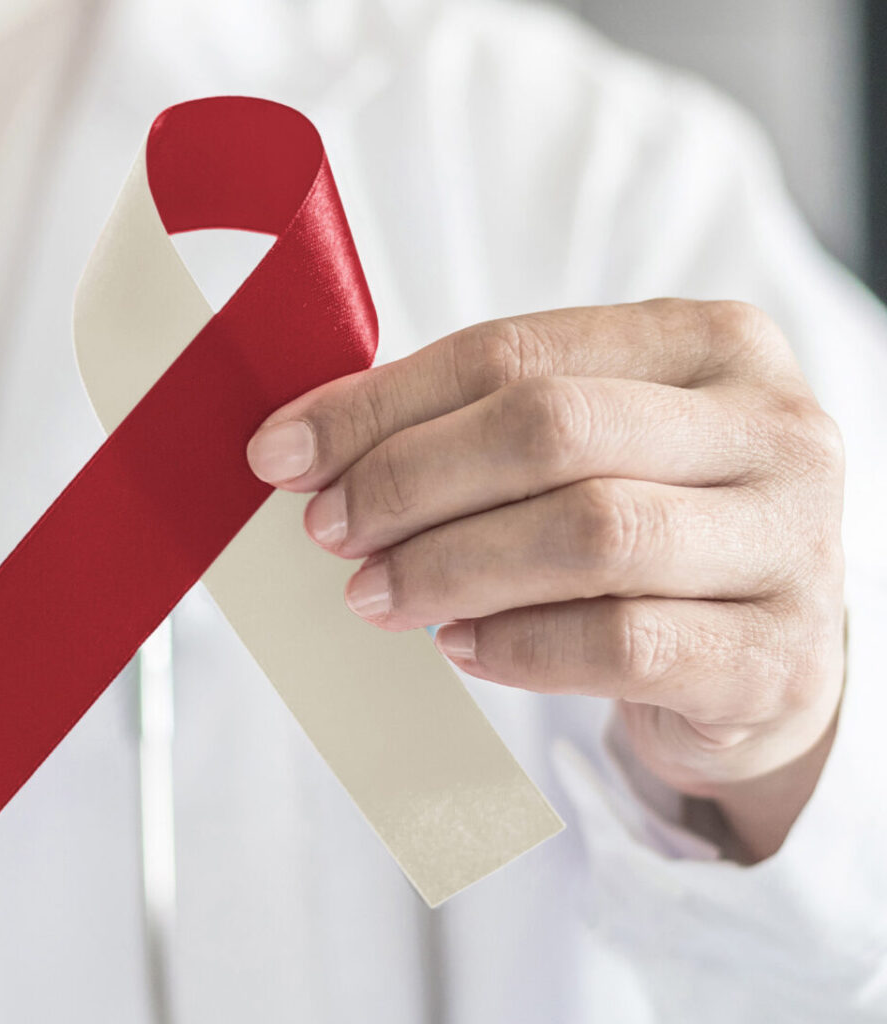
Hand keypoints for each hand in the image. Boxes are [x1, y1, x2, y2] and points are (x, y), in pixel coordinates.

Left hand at [245, 300, 844, 860]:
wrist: (765, 661)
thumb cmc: (647, 528)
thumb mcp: (581, 450)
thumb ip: (466, 425)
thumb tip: (304, 443)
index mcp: (710, 342)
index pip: (514, 352)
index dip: (381, 404)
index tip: (282, 452)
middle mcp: (772, 428)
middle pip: (552, 430)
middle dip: (410, 481)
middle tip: (328, 530)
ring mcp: (792, 543)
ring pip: (590, 534)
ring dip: (449, 567)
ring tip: (374, 594)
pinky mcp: (775, 658)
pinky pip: (624, 643)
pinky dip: (519, 646)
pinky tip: (460, 647)